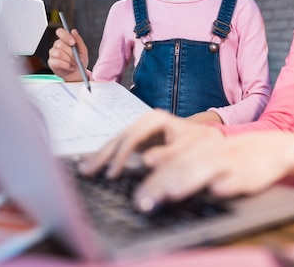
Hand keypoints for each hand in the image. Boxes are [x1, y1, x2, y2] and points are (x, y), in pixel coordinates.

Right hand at [47, 27, 88, 80]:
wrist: (78, 74)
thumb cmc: (80, 61)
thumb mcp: (83, 50)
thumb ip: (79, 40)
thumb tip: (73, 31)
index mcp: (64, 40)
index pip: (60, 32)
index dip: (65, 36)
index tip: (73, 42)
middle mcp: (57, 45)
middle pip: (60, 44)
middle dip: (71, 52)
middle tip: (77, 58)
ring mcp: (53, 53)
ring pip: (59, 53)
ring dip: (69, 60)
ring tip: (74, 64)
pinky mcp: (51, 62)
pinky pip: (57, 62)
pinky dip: (66, 65)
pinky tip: (70, 67)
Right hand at [78, 109, 223, 178]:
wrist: (207, 138)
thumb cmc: (201, 142)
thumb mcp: (190, 146)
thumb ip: (170, 153)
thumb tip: (147, 161)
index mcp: (156, 120)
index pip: (133, 136)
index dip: (121, 155)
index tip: (113, 172)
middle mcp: (146, 122)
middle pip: (120, 137)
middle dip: (103, 154)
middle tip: (88, 170)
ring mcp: (141, 129)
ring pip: (117, 141)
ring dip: (101, 156)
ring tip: (85, 169)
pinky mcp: (140, 139)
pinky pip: (120, 147)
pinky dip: (108, 156)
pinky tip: (95, 164)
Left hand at [131, 131, 293, 211]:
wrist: (274, 148)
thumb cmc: (233, 157)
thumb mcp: (207, 158)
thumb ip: (182, 166)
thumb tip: (151, 180)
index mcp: (198, 149)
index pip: (170, 163)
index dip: (152, 179)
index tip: (137, 198)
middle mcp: (211, 153)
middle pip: (183, 167)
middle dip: (162, 185)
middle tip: (143, 203)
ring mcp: (231, 162)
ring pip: (208, 169)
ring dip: (190, 179)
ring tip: (172, 191)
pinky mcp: (251, 173)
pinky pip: (239, 178)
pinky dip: (229, 183)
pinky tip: (219, 189)